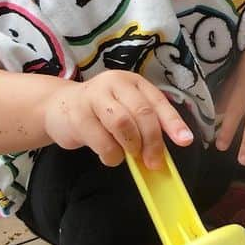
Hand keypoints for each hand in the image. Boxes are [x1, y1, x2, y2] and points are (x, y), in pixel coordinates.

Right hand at [43, 71, 192, 168]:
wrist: (58, 107)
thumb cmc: (100, 112)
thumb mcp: (125, 111)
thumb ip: (144, 126)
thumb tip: (162, 154)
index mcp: (133, 82)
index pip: (158, 102)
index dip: (173, 122)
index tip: (185, 141)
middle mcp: (115, 83)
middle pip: (142, 113)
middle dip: (152, 141)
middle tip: (154, 162)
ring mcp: (94, 97)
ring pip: (122, 124)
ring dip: (130, 146)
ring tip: (128, 154)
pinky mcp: (77, 115)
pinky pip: (102, 141)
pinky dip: (111, 155)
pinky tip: (110, 156)